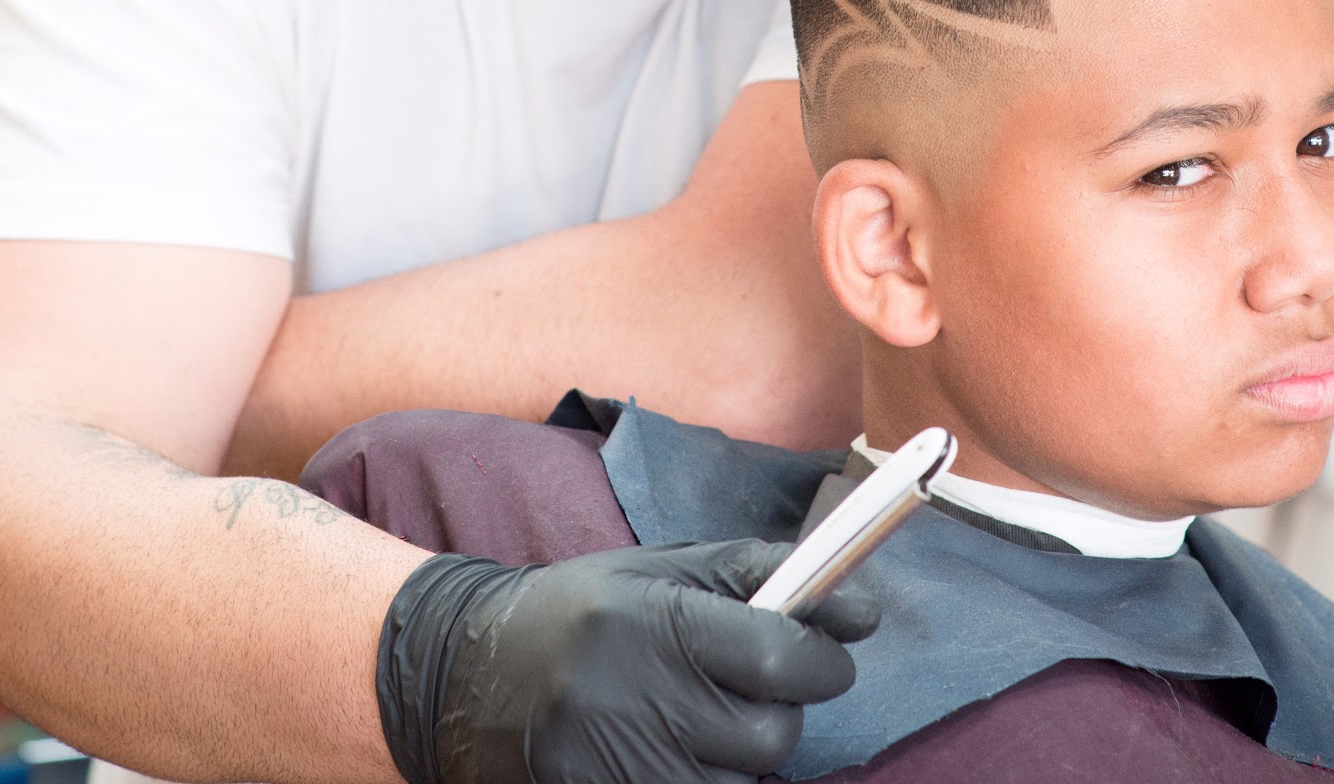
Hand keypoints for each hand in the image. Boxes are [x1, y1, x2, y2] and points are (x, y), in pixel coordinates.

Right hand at [377, 540, 880, 783]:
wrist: (471, 673)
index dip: (821, 656)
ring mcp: (619, 770)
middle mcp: (636, 701)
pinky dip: (706, 781)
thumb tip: (861, 608)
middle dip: (780, 710)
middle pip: (770, 736)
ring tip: (696, 716)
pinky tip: (678, 750)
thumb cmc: (583, 609)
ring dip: (740, 755)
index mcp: (654, 623)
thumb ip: (759, 577)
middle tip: (752, 686)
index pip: (778, 655)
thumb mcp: (664, 570)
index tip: (828, 649)